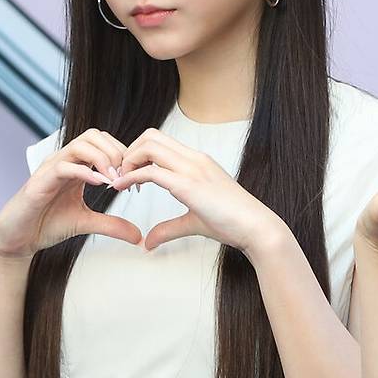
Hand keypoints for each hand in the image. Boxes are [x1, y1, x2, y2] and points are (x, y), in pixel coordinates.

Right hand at [0, 129, 142, 258]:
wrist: (17, 239)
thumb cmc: (46, 224)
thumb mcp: (86, 223)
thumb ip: (112, 225)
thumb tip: (138, 235)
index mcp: (76, 165)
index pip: (103, 142)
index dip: (123, 154)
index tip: (135, 177)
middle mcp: (63, 161)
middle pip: (94, 135)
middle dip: (115, 152)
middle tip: (126, 176)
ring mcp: (50, 169)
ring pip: (79, 144)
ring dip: (102, 158)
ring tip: (114, 180)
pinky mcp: (39, 182)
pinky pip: (63, 166)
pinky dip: (84, 171)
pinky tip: (99, 184)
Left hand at [109, 126, 283, 253]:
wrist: (256, 227)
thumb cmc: (233, 222)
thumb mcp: (193, 222)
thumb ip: (168, 228)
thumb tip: (148, 241)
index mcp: (197, 161)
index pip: (160, 141)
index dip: (138, 153)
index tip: (129, 175)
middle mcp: (194, 159)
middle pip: (150, 136)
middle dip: (129, 152)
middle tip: (121, 175)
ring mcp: (192, 169)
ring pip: (149, 146)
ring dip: (128, 161)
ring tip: (121, 181)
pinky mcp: (189, 185)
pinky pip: (151, 171)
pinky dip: (131, 177)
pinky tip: (123, 188)